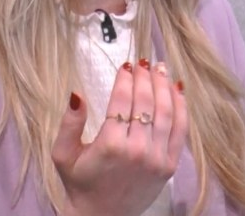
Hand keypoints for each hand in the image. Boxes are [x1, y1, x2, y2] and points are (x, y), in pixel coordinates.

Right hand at [51, 59, 187, 215]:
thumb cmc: (80, 183)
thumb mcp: (63, 154)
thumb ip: (69, 124)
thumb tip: (77, 93)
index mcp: (110, 145)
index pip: (122, 101)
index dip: (125, 79)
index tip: (126, 65)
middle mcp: (137, 150)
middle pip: (146, 102)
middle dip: (145, 78)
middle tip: (144, 62)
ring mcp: (157, 159)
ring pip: (166, 112)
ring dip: (164, 86)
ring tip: (160, 69)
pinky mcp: (169, 165)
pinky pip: (180, 129)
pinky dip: (181, 107)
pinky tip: (177, 89)